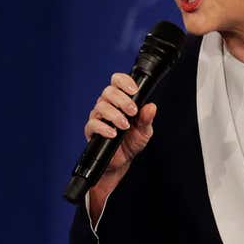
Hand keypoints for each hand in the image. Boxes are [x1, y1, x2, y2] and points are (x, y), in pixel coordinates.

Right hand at [82, 72, 156, 213]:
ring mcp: (98, 117)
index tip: (134, 91)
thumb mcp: (145, 131)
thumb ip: (147, 119)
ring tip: (124, 126)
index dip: (124, 81)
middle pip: (108, 91)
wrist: (122, 161)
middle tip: (132, 112)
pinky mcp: (91, 130)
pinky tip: (113, 133)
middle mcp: (107, 105)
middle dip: (122, 100)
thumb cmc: (132, 142)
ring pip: (100, 106)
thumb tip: (151, 107)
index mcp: (120, 100)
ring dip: (114, 115)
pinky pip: (93, 124)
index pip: (117, 81)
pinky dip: (104, 128)